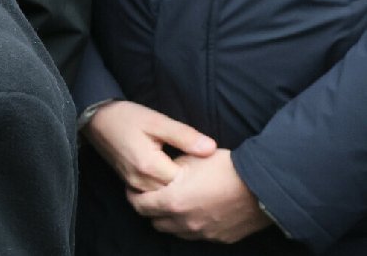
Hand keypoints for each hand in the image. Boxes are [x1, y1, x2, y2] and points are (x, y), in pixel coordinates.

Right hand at [84, 100, 215, 191]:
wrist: (96, 118)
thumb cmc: (127, 116)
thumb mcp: (157, 120)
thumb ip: (184, 136)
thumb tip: (211, 149)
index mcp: (150, 166)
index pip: (185, 183)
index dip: (199, 176)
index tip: (207, 166)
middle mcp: (140, 181)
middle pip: (175, 194)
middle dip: (190, 186)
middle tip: (203, 173)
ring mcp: (133, 185)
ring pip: (164, 198)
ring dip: (177, 190)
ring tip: (191, 178)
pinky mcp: (130, 184)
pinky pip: (153, 195)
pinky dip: (165, 190)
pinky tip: (173, 180)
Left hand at [128, 149, 271, 242]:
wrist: (263, 185)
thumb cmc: (225, 168)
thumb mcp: (190, 159)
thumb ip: (169, 168)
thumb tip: (161, 173)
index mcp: (172, 202)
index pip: (139, 206)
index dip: (134, 196)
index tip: (135, 188)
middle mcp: (185, 223)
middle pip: (155, 222)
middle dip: (151, 209)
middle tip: (154, 195)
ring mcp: (203, 234)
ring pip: (176, 231)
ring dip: (171, 219)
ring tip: (176, 203)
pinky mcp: (220, 239)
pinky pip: (198, 235)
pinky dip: (192, 225)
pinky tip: (199, 210)